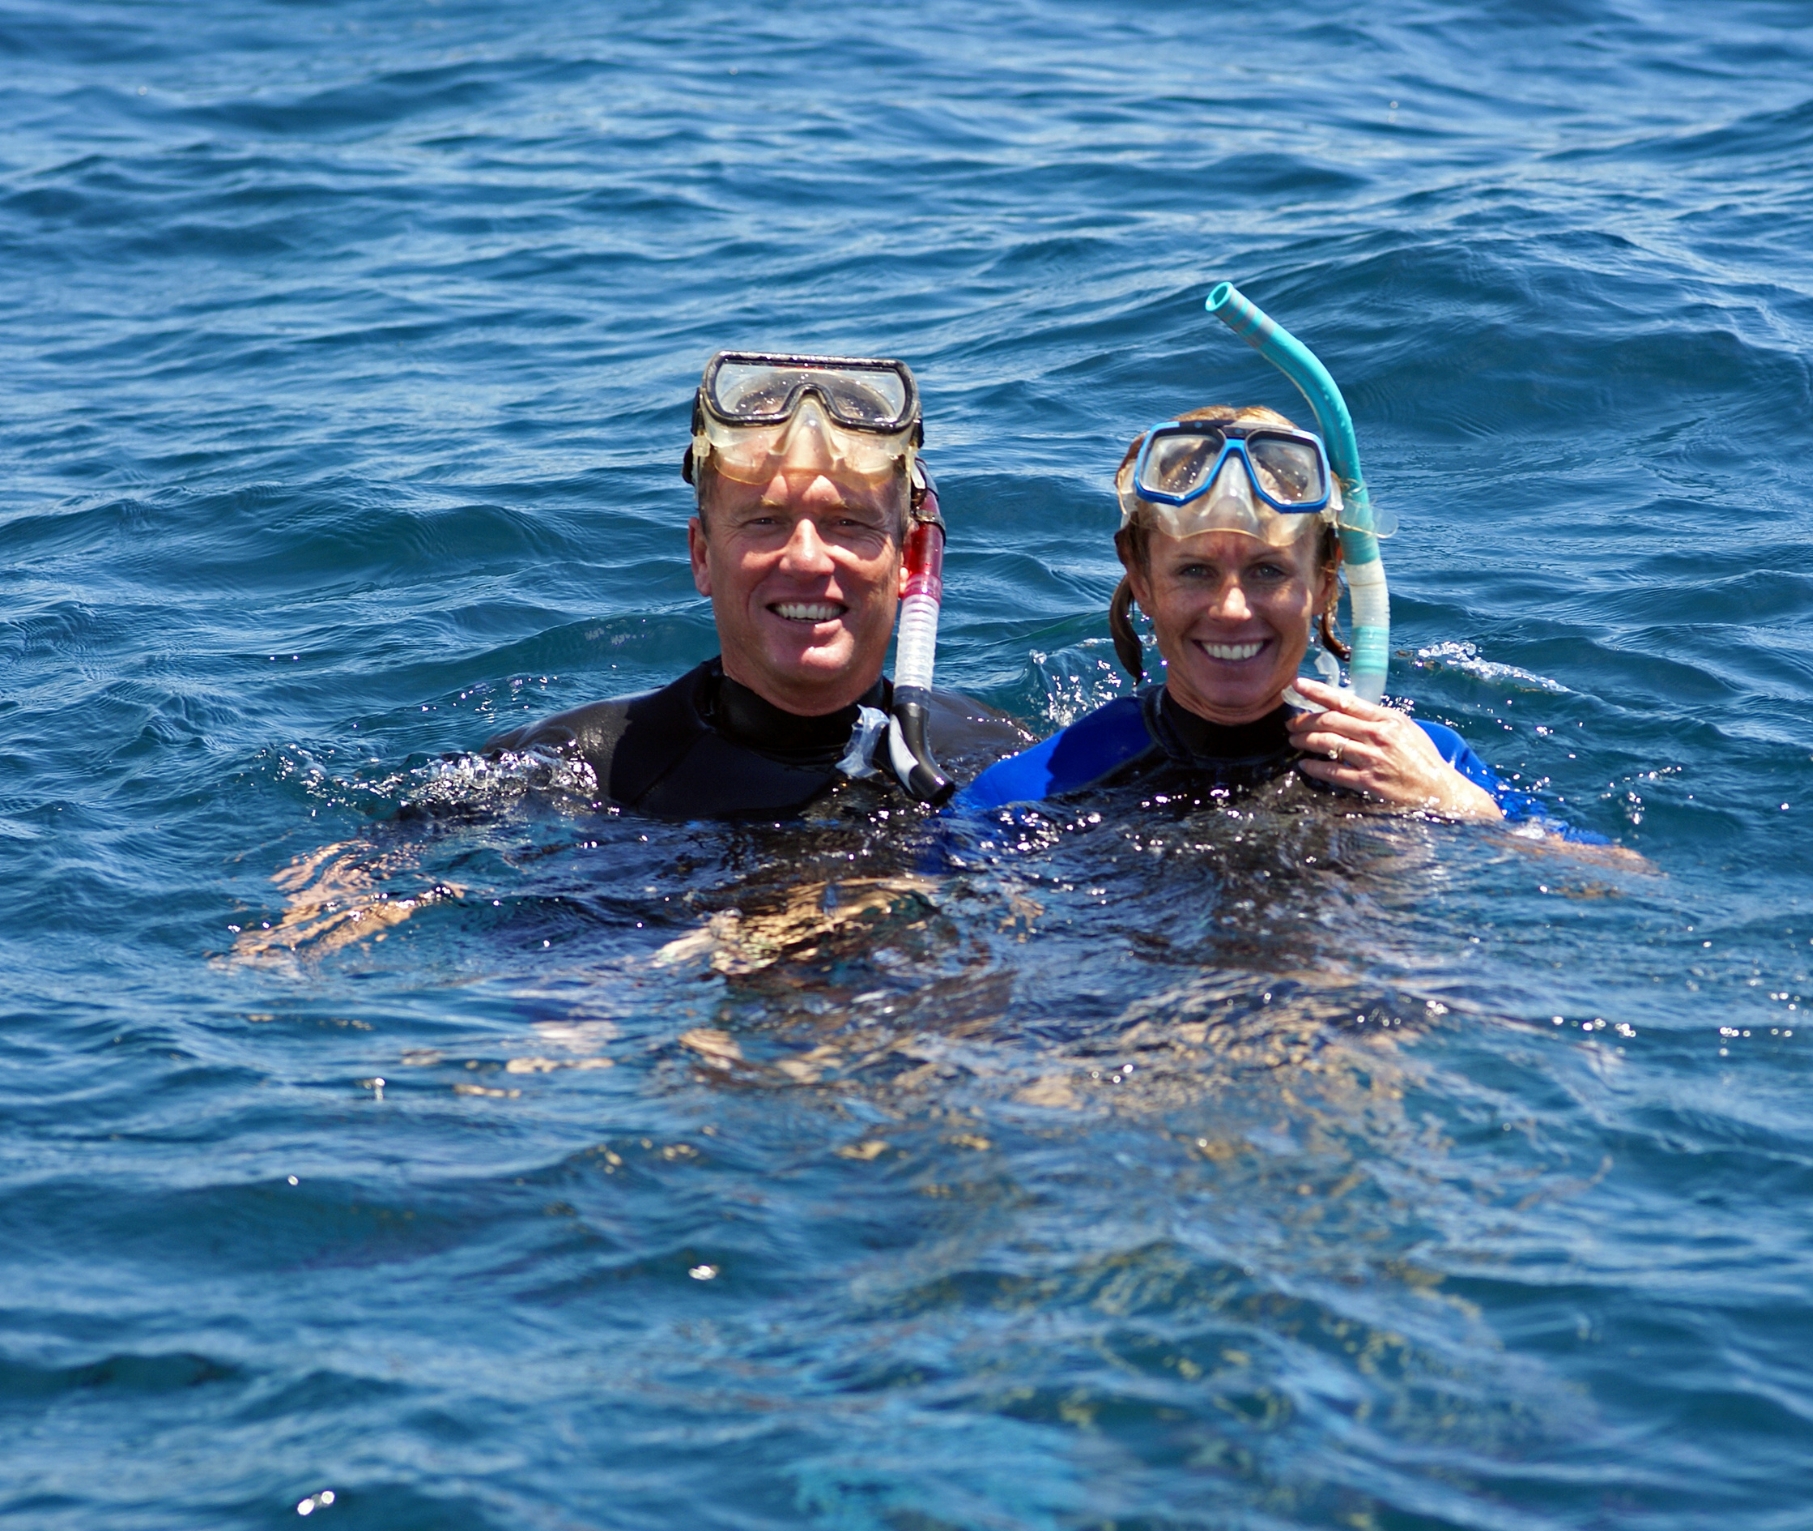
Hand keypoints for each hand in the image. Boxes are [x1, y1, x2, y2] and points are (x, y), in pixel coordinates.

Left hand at [1287, 677, 1502, 820]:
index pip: (1345, 701)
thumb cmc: (1421, 757)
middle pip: (1331, 721)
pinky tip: (1305, 765)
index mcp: (1387, 719)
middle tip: (1291, 723)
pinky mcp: (1368, 782)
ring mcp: (1372, 759)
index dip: (1318, 692)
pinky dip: (1315, 767)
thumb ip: (1378, 718)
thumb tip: (1348, 709)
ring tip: (1294, 741)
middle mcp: (1378, 736)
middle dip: (1305, 720)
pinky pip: (1333, 772)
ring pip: (1328, 744)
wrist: (1439, 789)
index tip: (1298, 685)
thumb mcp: (1405, 728)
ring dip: (1305, 741)